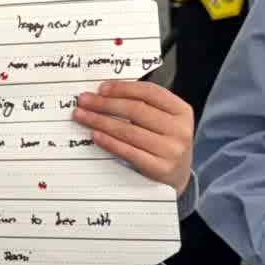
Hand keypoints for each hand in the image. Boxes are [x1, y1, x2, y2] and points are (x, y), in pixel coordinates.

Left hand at [75, 79, 193, 189]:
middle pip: (136, 110)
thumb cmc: (164, 141)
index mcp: (182, 111)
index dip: (123, 88)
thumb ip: (143, 104)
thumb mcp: (165, 120)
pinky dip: (109, 142)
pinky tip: (95, 135)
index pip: (150, 92)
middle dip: (105, 104)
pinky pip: (128, 152)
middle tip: (84, 101)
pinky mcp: (160, 168)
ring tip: (83, 116)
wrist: (178, 175)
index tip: (101, 88)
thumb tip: (104, 93)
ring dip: (101, 121)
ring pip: (129, 131)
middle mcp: (180, 130)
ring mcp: (171, 150)